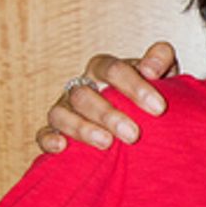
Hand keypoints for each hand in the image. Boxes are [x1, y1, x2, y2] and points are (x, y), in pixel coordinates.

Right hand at [37, 42, 178, 152]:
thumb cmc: (147, 94)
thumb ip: (160, 60)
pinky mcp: (55, 131)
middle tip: (134, 134)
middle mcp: (81, 86)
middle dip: (108, 114)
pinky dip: (49, 139)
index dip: (135, 87)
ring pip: (61, 114)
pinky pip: (43, 134)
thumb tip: (151, 69)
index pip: (113, 70)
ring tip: (107, 143)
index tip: (159, 108)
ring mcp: (65, 108)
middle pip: (84, 94)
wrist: (139, 117)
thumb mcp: (162, 74)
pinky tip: (62, 147)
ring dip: (82, 129)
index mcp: (104, 69)